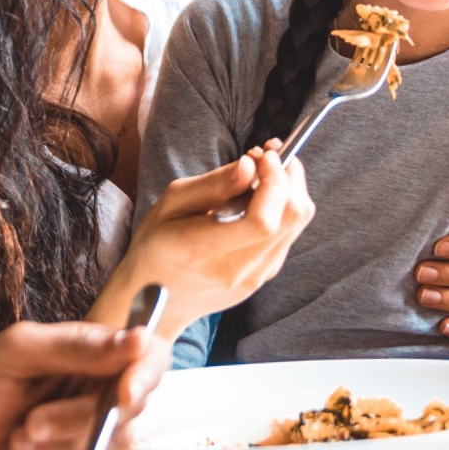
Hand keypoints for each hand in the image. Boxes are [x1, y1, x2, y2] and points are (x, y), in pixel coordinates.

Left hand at [0, 320, 168, 449]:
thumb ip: (76, 345)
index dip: (145, 373)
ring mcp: (87, 430)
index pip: (147, 354)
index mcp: (87, 351)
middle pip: (133, 404)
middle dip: (80, 418)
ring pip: (114, 441)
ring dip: (61, 444)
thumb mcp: (15, 353)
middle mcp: (94, 389)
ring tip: (18, 437)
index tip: (124, 393)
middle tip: (31, 420)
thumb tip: (135, 339)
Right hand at [92, 143, 313, 335]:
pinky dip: (283, 207)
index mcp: (202, 250)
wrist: (152, 295)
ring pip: (297, 225)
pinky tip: (261, 196)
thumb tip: (251, 165)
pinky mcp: (262, 277)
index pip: (262, 221)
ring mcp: (253, 278)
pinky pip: (289, 235)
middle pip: (290, 218)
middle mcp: (234, 271)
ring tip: (263, 171)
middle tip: (267, 154)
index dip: (274, 181)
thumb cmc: (156, 244)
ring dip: (289, 189)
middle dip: (288, 176)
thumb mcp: (171, 203)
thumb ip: (214, 184)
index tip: (265, 154)